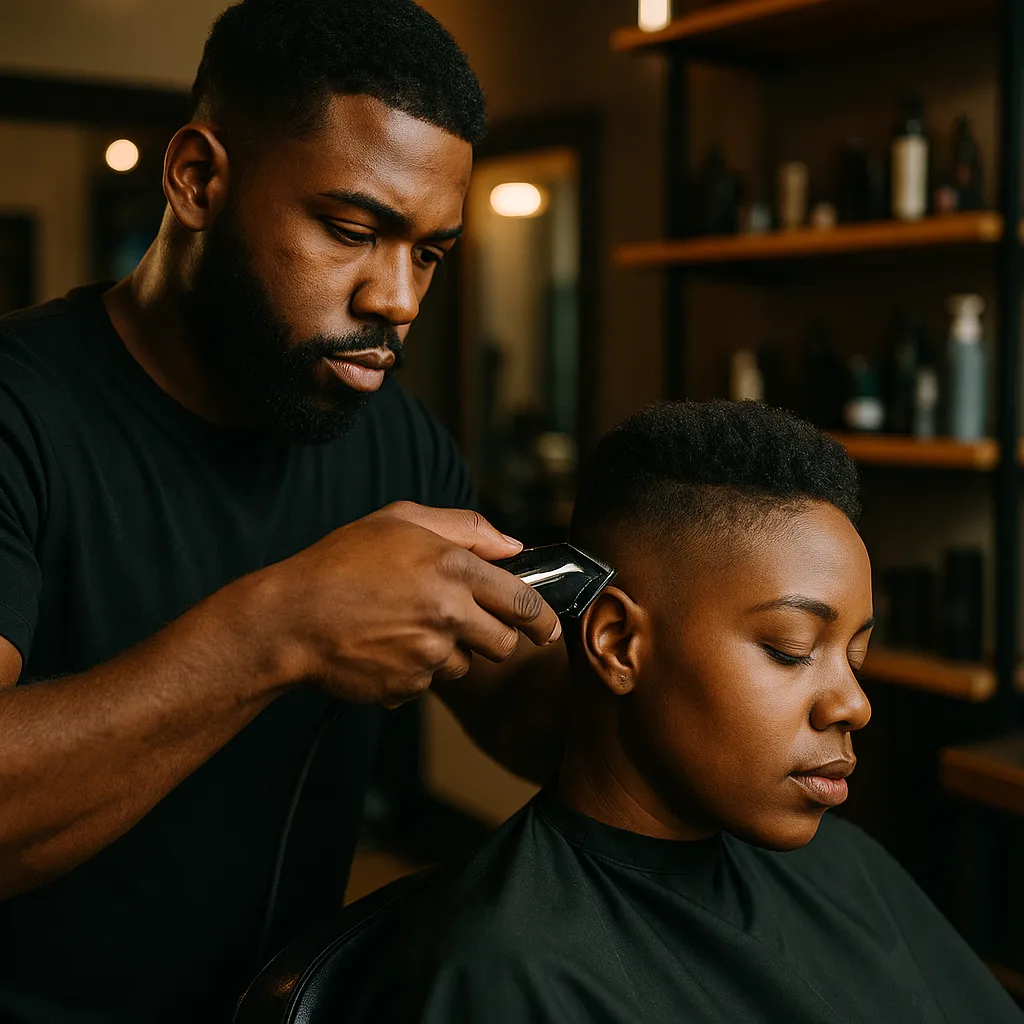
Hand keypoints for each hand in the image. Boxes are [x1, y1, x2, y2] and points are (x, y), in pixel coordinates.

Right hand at [252, 502, 561, 707]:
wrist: (290, 617)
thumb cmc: (342, 562)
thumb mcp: (401, 519)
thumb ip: (466, 528)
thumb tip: (513, 547)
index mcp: (454, 569)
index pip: (524, 602)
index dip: (543, 619)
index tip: (547, 628)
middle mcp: (448, 614)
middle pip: (504, 643)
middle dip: (495, 637)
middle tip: (465, 623)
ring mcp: (428, 655)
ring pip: (464, 665)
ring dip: (447, 652)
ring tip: (405, 627)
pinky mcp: (407, 687)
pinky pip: (427, 683)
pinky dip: (412, 670)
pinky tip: (383, 647)